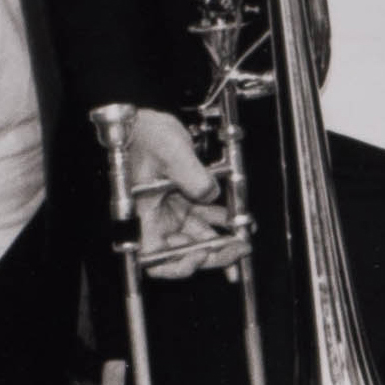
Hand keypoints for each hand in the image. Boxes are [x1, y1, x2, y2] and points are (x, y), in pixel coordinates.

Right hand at [103, 105, 246, 279]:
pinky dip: (220, 220)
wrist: (142, 119)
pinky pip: (203, 217)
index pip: (153, 256)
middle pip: (181, 251)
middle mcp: (154, 217)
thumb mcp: (170, 150)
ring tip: (243, 239)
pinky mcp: (181, 199)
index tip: (201, 255)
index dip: (177, 264)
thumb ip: (191, 174)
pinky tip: (238, 219)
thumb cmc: (142, 134)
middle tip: (237, 250)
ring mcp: (169, 210)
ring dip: (220, 240)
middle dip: (211, 255)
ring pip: (196, 236)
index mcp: (141, 214)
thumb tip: (210, 193)